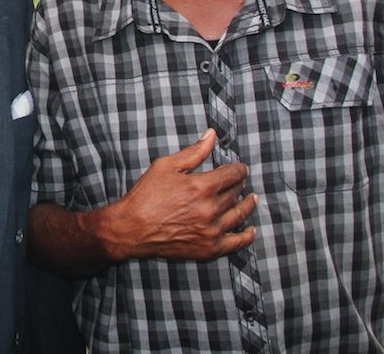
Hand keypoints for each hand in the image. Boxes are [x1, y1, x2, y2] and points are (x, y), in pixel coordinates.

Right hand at [99, 129, 257, 261]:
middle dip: (240, 185)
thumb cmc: (146, 196)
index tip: (241, 168)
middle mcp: (211, 209)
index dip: (239, 169)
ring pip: (240, 215)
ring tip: (251, 199)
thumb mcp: (166, 166)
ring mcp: (212, 230)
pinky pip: (237, 242)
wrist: (132, 228)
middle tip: (240, 182)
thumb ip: (193, 152)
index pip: (232, 175)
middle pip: (236, 193)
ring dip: (248, 205)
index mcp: (201, 187)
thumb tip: (211, 135)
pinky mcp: (209, 248)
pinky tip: (250, 230)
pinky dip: (247, 236)